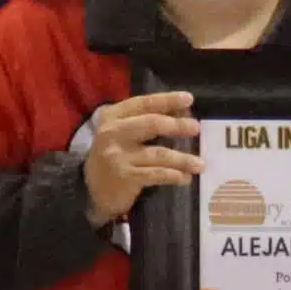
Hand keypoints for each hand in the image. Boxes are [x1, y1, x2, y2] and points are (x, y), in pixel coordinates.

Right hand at [81, 90, 198, 223]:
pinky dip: (173, 175)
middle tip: (196, 128)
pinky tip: (185, 178)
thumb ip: (145, 122)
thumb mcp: (122, 134)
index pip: (143, 103)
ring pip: (158, 153)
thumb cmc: (113, 157)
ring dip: (182, 159)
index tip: (189, 98)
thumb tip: (182, 112)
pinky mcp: (125, 177)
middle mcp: (113, 133)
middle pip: (151, 124)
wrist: (90, 190)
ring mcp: (118, 156)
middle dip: (177, 125)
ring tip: (200, 164)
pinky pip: (156, 174)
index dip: (167, 100)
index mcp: (112, 116)